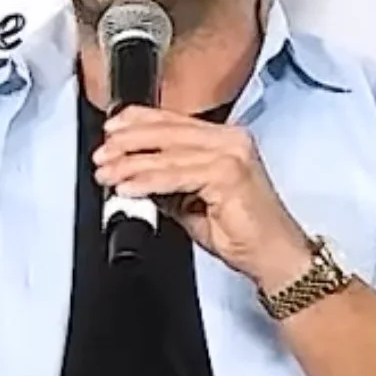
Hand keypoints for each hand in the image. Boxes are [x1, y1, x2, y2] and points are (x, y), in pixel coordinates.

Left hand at [92, 106, 314, 290]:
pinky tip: (128, 188)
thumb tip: (132, 174)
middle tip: (101, 156)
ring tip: (107, 174)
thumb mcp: (191, 200)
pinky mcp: (229, 175)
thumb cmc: (241, 231)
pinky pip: (177, 176)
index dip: (137, 122)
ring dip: (130, 165)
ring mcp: (232, 155)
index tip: (110, 131)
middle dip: (126, 143)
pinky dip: (148, 182)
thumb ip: (165, 181)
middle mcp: (230, 140)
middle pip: (166, 132)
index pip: (172, 120)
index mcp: (223, 138)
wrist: (274, 256)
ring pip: (167, 154)